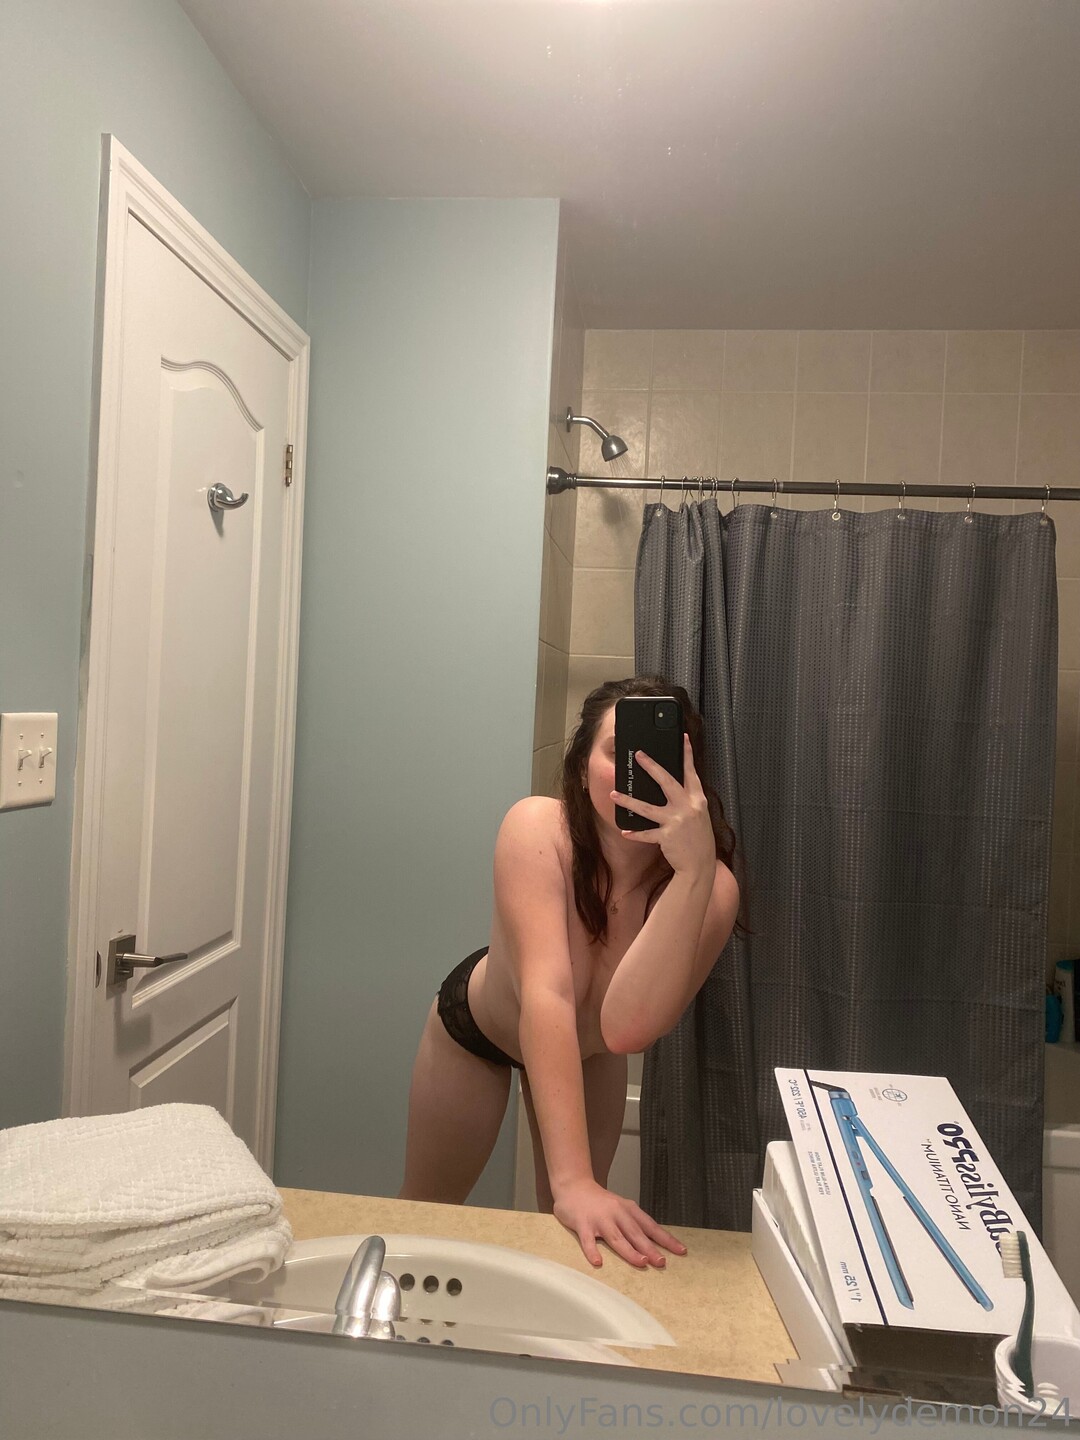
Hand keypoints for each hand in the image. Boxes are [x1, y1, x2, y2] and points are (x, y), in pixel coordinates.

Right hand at [552, 1177, 686, 1268]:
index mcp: (628, 1209)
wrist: (574, 1186)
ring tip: (641, 1262)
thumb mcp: (621, 1208)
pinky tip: (598, 1262)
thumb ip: (634, 1224)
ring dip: (629, 1250)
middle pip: (635, 1233)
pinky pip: (587, 1240)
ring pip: (616, 1237)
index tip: (681, 1251)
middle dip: (650, 1248)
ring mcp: (599, 1219)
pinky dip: (592, 1251)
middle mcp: (616, 1213)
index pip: (650, 1226)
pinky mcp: (582, 1224)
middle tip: (662, 1262)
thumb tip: (654, 1245)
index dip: (666, 1239)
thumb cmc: (601, 1202)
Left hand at [611, 735, 714, 877]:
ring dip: (628, 800)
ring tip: (614, 794)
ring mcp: (676, 821)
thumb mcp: (699, 815)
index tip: (683, 738)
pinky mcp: (666, 836)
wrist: (700, 864)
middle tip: (639, 755)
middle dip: (651, 767)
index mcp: (697, 800)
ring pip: (647, 808)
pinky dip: (635, 833)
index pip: (691, 773)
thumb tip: (672, 786)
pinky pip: (646, 833)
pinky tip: (625, 831)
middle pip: (666, 781)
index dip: (687, 755)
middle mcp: (687, 807)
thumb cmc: (699, 839)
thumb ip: (688, 800)